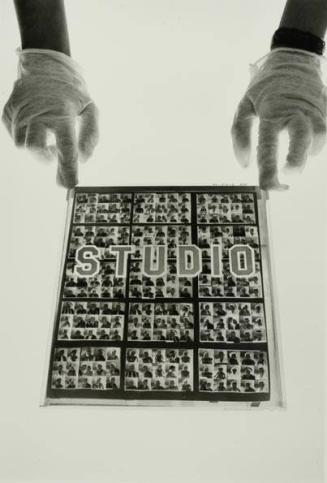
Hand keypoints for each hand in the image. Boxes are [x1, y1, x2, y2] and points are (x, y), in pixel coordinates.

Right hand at [2, 49, 98, 187]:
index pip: (65, 149)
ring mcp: (20, 112)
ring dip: (36, 146)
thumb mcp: (90, 109)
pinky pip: (15, 135)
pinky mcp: (8, 112)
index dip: (67, 170)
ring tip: (46, 132)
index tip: (68, 184)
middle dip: (45, 157)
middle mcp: (38, 113)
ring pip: (23, 145)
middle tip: (53, 152)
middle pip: (35, 150)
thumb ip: (91, 136)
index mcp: (62, 113)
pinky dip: (26, 135)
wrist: (45, 65)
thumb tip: (83, 159)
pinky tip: (35, 124)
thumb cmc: (72, 92)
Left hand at [231, 48, 326, 189]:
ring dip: (308, 154)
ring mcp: (312, 110)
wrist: (293, 58)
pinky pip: (324, 132)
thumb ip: (240, 134)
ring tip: (294, 162)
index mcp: (271, 113)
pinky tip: (306, 148)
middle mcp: (294, 112)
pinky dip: (316, 145)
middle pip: (301, 139)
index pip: (268, 146)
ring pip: (318, 137)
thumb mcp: (244, 105)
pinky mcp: (323, 110)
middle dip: (296, 161)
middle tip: (289, 174)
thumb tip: (244, 164)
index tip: (267, 186)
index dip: (267, 170)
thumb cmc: (264, 87)